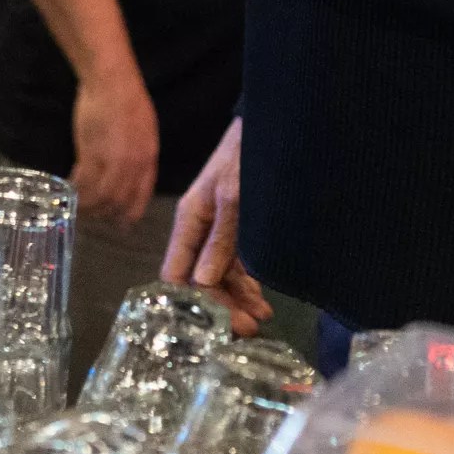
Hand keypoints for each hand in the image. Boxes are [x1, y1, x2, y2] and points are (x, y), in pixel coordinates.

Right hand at [71, 71, 158, 227]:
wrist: (112, 82)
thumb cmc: (127, 99)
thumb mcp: (144, 131)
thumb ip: (138, 154)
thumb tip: (129, 173)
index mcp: (149, 159)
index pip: (141, 197)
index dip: (129, 214)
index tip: (120, 224)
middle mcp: (134, 165)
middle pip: (119, 202)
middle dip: (105, 214)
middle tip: (92, 215)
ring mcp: (114, 161)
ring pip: (100, 197)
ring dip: (87, 205)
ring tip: (77, 205)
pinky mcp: (93, 154)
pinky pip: (83, 182)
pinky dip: (75, 188)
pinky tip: (68, 186)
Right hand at [161, 117, 270, 335]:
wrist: (277, 124)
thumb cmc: (249, 154)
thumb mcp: (235, 195)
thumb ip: (222, 238)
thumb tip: (204, 282)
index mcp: (189, 220)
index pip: (175, 274)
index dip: (192, 303)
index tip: (218, 324)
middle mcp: (200, 230)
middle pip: (199, 281)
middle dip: (220, 307)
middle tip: (249, 329)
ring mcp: (221, 231)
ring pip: (221, 277)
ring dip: (237, 300)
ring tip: (262, 318)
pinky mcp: (240, 229)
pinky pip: (238, 265)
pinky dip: (248, 285)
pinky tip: (262, 300)